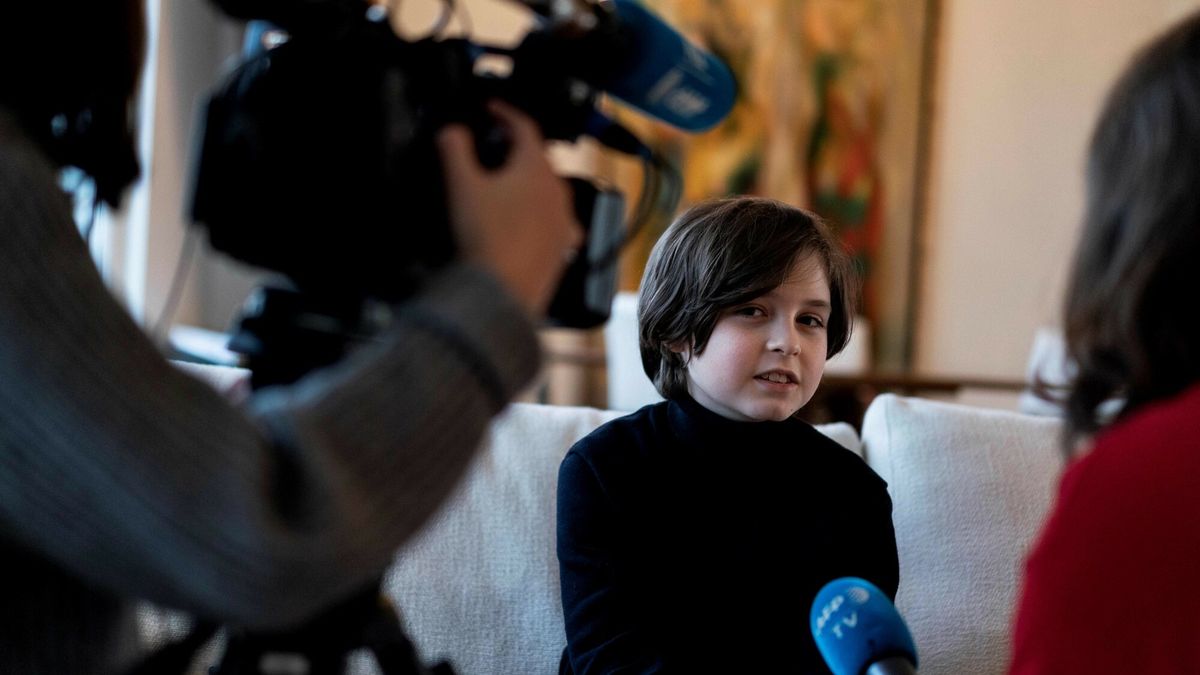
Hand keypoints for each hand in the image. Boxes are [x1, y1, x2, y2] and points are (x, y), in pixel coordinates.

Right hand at [437, 100, 583, 316]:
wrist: (503, 292)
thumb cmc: (486, 238)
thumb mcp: (461, 185)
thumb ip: (454, 148)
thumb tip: (452, 130)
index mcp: (537, 168)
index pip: (524, 126)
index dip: (504, 112)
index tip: (491, 109)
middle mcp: (558, 191)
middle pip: (539, 157)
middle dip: (516, 148)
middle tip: (492, 147)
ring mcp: (565, 221)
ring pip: (548, 189)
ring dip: (528, 181)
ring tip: (504, 185)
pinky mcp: (563, 247)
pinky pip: (553, 219)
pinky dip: (537, 212)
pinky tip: (524, 221)